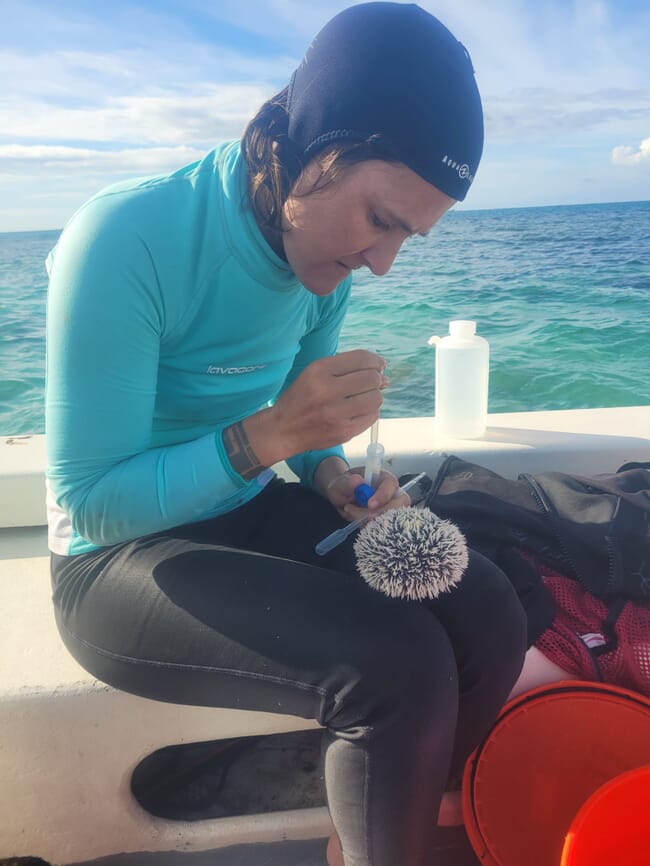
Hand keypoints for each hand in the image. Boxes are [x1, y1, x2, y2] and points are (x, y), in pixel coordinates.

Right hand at [270, 350, 388, 456]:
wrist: (283, 430)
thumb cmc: (301, 398)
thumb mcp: (313, 373)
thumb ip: (345, 368)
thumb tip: (383, 373)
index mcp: (319, 371)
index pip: (361, 359)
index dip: (376, 361)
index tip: (379, 365)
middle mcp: (327, 391)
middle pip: (372, 379)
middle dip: (376, 379)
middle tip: (372, 383)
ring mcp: (336, 414)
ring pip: (376, 398)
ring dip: (374, 396)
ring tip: (363, 397)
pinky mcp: (344, 432)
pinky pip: (372, 417)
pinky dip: (370, 411)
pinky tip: (359, 410)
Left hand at [325, 466, 410, 521]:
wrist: (341, 495)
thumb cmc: (343, 485)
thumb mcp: (339, 483)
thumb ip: (346, 483)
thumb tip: (357, 481)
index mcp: (383, 477)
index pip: (390, 484)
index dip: (383, 495)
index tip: (369, 505)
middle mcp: (391, 492)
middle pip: (400, 503)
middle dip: (382, 512)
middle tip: (364, 517)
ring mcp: (390, 507)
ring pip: (393, 518)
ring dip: (374, 521)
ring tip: (352, 514)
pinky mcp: (386, 520)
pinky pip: (385, 527)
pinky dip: (371, 528)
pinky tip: (356, 521)